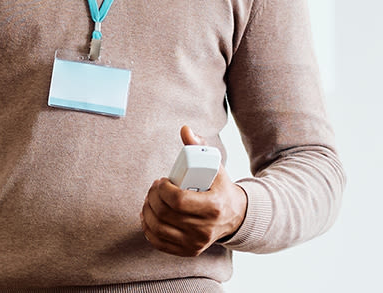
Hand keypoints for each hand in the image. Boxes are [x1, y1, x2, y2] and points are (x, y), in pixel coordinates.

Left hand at [142, 126, 248, 256]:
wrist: (236, 216)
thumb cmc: (220, 188)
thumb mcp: (215, 166)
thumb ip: (200, 147)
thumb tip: (185, 130)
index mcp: (213, 207)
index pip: (177, 200)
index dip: (162, 189)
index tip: (161, 181)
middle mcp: (205, 229)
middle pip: (165, 214)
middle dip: (152, 197)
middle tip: (154, 188)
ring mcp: (196, 243)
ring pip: (158, 229)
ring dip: (147, 211)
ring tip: (149, 200)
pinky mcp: (188, 251)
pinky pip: (159, 243)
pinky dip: (148, 229)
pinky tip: (147, 217)